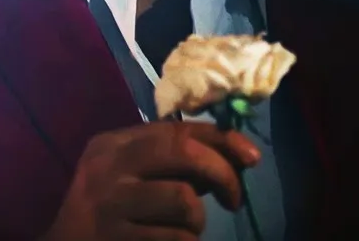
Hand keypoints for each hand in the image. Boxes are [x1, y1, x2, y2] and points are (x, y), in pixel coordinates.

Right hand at [41, 121, 261, 240]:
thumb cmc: (106, 212)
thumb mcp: (130, 176)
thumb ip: (174, 163)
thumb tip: (237, 156)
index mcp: (114, 144)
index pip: (178, 129)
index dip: (223, 139)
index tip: (252, 157)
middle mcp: (108, 167)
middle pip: (183, 153)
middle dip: (223, 174)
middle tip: (234, 200)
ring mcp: (110, 204)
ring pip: (184, 201)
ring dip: (198, 222)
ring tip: (187, 230)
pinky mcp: (116, 239)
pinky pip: (175, 240)